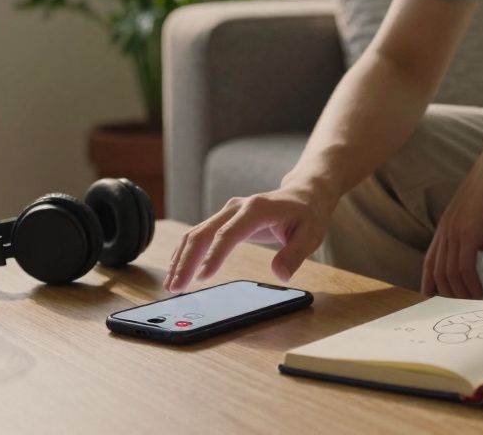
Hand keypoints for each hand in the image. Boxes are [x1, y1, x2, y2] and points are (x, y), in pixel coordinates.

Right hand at [164, 186, 336, 293]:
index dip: (214, 255)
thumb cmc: (307, 214)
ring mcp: (228, 211)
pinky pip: (199, 233)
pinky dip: (186, 251)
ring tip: (171, 284)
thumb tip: (280, 276)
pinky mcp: (224, 218)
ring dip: (181, 258)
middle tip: (176, 288)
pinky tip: (178, 268)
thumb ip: (295, 255)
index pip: (229, 234)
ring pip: (196, 233)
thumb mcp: (310, 235)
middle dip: (186, 261)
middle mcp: (237, 207)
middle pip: (203, 233)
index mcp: (257, 209)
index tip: (202, 278)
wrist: (304, 194)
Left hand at [421, 137, 482, 298]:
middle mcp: (446, 228)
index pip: (431, 257)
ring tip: (472, 304)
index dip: (429, 277)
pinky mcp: (469, 231)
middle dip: (446, 292)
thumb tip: (482, 247)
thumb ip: (482, 231)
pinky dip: (470, 283)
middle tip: (459, 308)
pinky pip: (464, 266)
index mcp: (448, 223)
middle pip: (437, 269)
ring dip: (460, 292)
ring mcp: (456, 230)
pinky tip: (479, 293)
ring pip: (449, 271)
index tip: (430, 295)